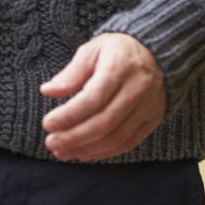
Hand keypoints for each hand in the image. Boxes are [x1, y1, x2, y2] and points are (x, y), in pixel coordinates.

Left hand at [40, 32, 165, 161]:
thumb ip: (70, 74)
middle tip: (51, 142)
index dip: (69, 115)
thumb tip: (47, 91)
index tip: (48, 124)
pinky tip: (83, 153)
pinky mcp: (154, 119)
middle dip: (74, 137)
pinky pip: (129, 142)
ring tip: (62, 151)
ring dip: (87, 148)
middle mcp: (139, 89)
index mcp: (121, 68)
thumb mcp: (91, 52)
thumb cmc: (117, 51)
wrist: (157, 53)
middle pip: (105, 122)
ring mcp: (150, 107)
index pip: (93, 98)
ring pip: (117, 137)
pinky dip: (104, 152)